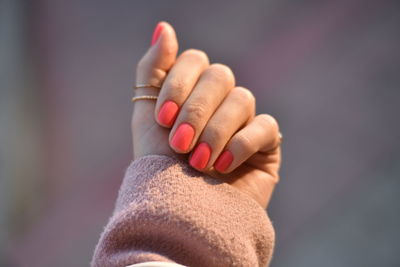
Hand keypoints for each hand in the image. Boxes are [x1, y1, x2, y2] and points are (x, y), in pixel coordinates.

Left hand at [132, 22, 281, 208]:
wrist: (179, 212)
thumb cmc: (159, 165)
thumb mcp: (146, 113)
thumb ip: (153, 69)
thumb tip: (164, 26)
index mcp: (193, 90)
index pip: (195, 61)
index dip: (178, 84)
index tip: (162, 119)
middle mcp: (219, 101)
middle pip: (220, 77)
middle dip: (196, 111)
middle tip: (180, 145)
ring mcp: (244, 121)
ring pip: (242, 99)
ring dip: (216, 131)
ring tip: (199, 163)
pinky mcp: (266, 144)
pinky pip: (266, 126)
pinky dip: (243, 143)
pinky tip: (225, 165)